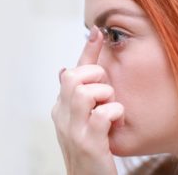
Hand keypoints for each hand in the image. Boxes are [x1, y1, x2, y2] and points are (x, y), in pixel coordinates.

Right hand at [52, 26, 124, 174]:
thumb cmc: (90, 147)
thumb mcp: (82, 117)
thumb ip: (80, 93)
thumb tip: (65, 67)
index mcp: (60, 107)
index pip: (72, 71)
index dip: (87, 51)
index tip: (99, 31)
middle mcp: (62, 116)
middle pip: (73, 76)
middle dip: (96, 78)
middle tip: (106, 95)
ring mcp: (73, 130)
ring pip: (85, 91)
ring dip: (105, 97)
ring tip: (110, 111)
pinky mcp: (88, 144)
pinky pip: (104, 114)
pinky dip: (115, 115)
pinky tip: (116, 124)